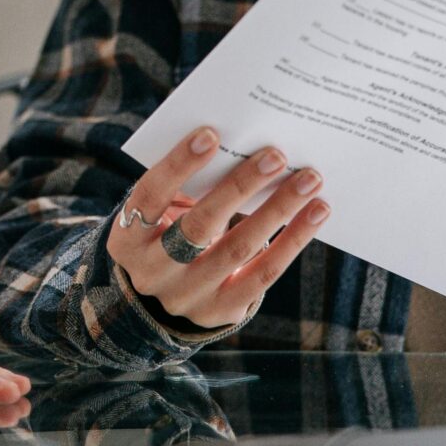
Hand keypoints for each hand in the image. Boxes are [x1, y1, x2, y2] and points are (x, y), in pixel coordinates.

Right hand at [109, 127, 330, 330]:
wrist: (161, 300)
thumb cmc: (167, 236)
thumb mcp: (160, 215)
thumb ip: (186, 187)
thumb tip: (240, 147)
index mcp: (128, 238)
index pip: (150, 195)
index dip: (178, 165)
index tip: (211, 134)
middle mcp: (152, 272)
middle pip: (198, 226)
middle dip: (240, 187)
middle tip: (276, 155)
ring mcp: (186, 297)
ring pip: (237, 249)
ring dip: (278, 210)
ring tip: (309, 181)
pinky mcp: (220, 311)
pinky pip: (262, 275)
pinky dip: (293, 240)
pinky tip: (316, 212)